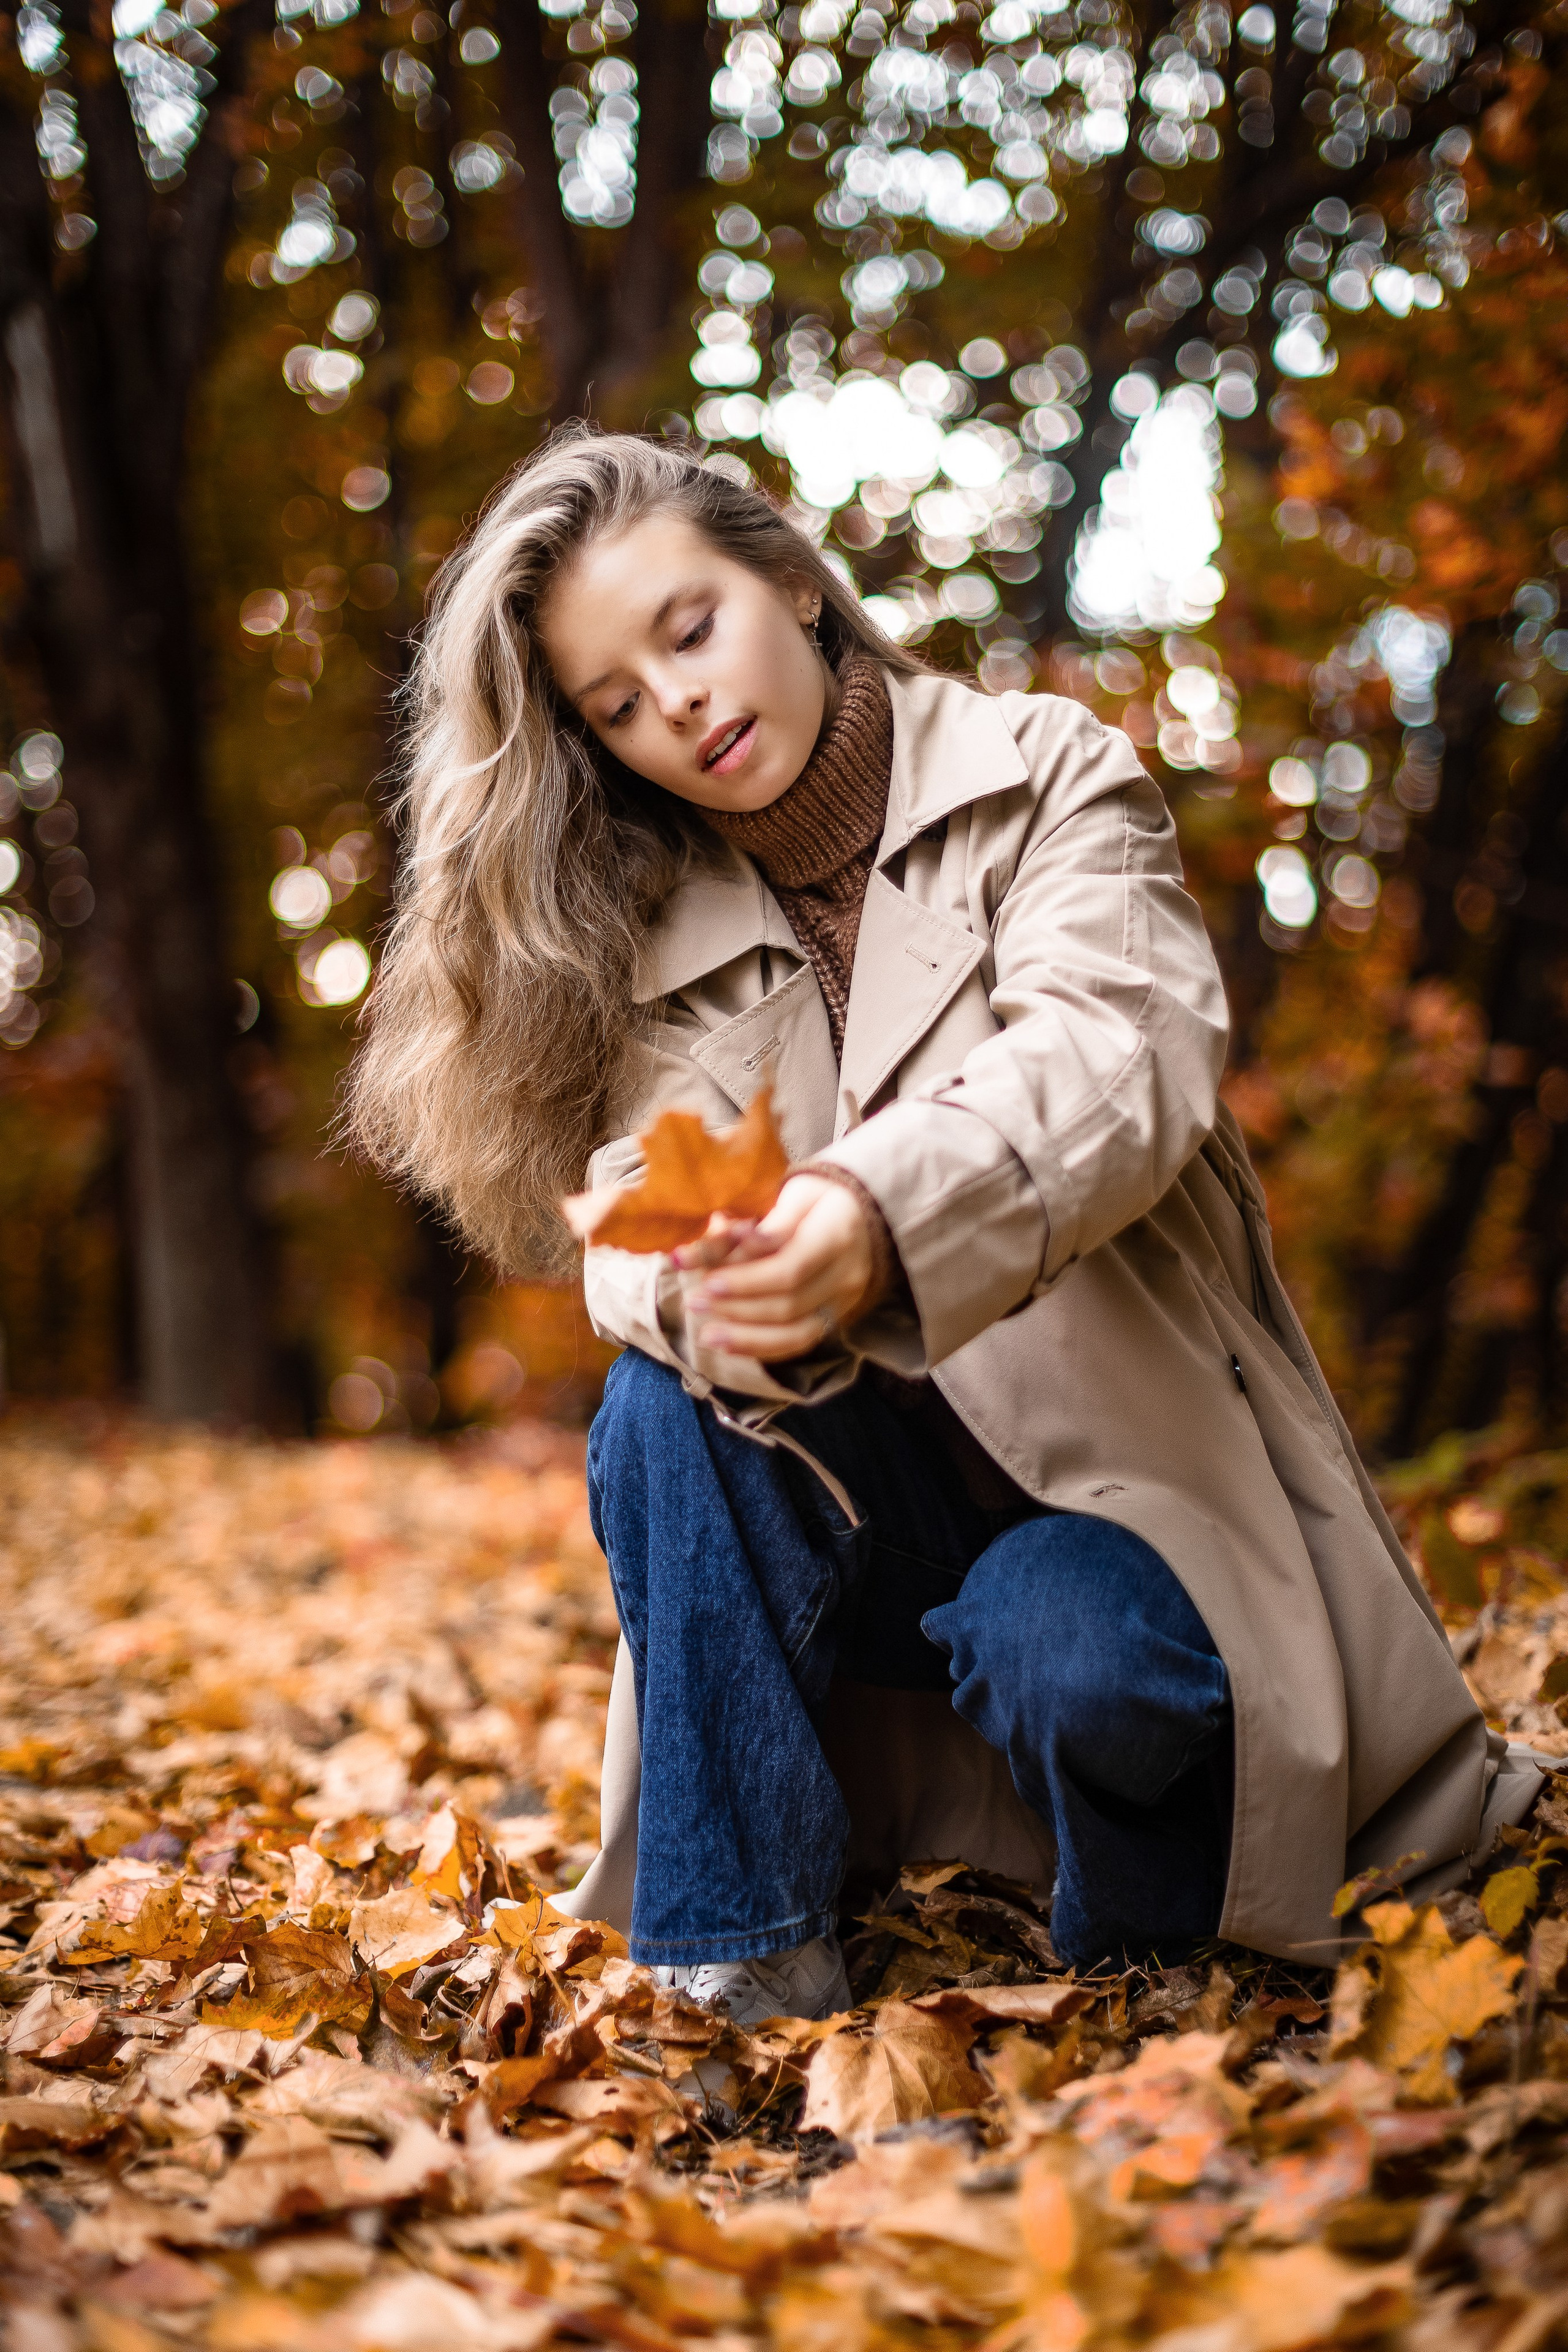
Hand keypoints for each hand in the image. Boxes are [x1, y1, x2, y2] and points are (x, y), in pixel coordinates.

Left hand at [679, 1175, 873, 1360]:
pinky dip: (761, 1347)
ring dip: (745, 1337)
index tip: (709, 1281)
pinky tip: (727, 1344)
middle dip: (737, 1307)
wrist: (863, 1217)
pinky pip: (798, 1344)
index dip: (748, 1280)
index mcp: (839, 1233)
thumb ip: (762, 1221)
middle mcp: (847, 1274)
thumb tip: (720, 1234)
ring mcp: (843, 1302)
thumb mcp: (797, 1192)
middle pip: (789, 1304)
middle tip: (695, 1301)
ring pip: (795, 1333)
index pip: (791, 1267)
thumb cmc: (819, 1199)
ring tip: (705, 1333)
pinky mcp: (834, 1319)